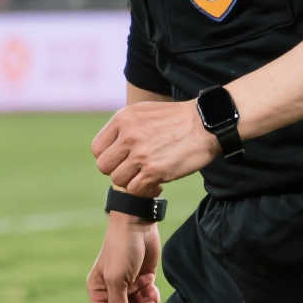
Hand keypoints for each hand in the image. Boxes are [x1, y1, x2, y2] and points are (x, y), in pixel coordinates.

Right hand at [87, 214, 161, 302]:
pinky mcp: (142, 280)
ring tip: (151, 297)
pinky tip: (153, 286)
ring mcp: (128, 286)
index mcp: (98, 290)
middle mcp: (112, 290)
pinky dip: (152, 297)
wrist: (137, 226)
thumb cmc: (121, 250)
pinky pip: (147, 300)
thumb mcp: (117, 279)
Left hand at [92, 101, 218, 195]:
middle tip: (133, 170)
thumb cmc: (177, 119)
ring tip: (146, 177)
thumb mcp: (144, 112)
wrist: (206, 124)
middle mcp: (128, 136)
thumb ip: (124, 126)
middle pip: (103, 166)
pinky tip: (157, 184)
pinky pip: (135, 190)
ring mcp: (140, 154)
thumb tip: (111, 145)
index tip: (121, 160)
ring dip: (131, 181)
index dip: (108, 157)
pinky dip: (145, 190)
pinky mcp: (155, 171)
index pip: (97, 148)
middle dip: (117, 171)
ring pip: (118, 180)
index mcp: (122, 120)